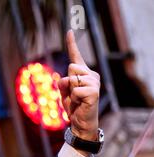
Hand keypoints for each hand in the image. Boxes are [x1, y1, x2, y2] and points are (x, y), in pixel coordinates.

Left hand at [58, 30, 100, 153]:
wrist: (80, 123)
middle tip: (72, 94)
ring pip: (72, 78)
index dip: (71, 44)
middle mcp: (91, 75)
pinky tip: (80, 103)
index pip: (76, 56)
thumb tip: (64, 77)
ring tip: (76, 99)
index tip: (69, 31)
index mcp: (83, 73)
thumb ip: (62, 82)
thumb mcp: (63, 92)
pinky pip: (75, 89)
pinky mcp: (94, 92)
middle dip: (66, 82)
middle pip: (71, 67)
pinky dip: (73, 97)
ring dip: (70, 91)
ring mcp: (94, 83)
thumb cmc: (73, 107)